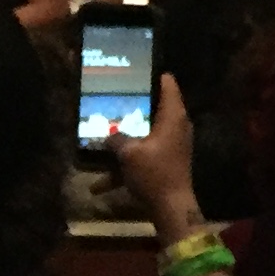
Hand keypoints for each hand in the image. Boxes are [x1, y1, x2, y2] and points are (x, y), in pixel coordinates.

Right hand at [115, 76, 202, 236]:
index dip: (156, 76)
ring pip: (144, 137)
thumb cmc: (154, 172)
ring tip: (98, 147)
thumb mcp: (129, 153)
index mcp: (173, 116)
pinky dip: (124, 168)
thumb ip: (117, 139)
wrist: (171, 206)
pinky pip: (142, 159)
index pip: (169, 86)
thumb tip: (109, 134)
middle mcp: (176, 127)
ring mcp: (172, 146)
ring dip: (122, 146)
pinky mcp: (165, 163)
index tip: (141, 69)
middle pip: (154, 110)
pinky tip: (99, 186)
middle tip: (114, 102)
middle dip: (132, 110)